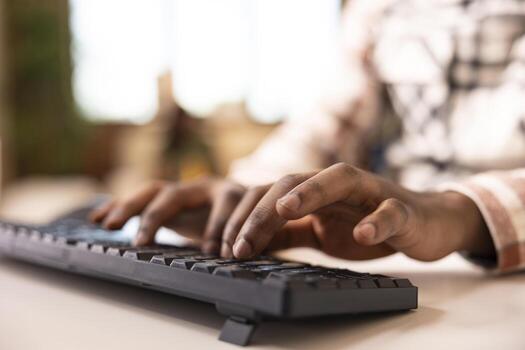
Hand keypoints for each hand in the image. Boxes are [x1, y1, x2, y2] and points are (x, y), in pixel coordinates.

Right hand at [90, 178, 249, 252]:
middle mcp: (203, 186)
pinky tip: (97, 218)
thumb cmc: (253, 222)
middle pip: (175, 194)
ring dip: (129, 207)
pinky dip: (120, 206)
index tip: (215, 252)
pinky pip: (142, 199)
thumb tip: (241, 256)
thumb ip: (254, 240)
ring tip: (108, 225)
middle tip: (141, 241)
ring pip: (152, 192)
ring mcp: (183, 191)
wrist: (249, 205)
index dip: (219, 229)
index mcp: (231, 192)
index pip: (224, 205)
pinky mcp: (169, 200)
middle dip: (157, 216)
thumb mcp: (259, 231)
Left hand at [226, 163, 494, 260]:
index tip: (227, 246)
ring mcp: (371, 193)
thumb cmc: (369, 224)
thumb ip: (288, 233)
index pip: (273, 194)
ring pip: (339, 181)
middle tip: (240, 243)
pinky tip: (363, 234)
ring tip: (285, 209)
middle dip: (263, 212)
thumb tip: (247, 243)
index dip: (247, 217)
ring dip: (311, 192)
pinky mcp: (402, 210)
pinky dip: (376, 221)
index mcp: (316, 191)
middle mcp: (338, 185)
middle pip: (294, 183)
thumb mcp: (320, 231)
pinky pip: (389, 212)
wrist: (424, 224)